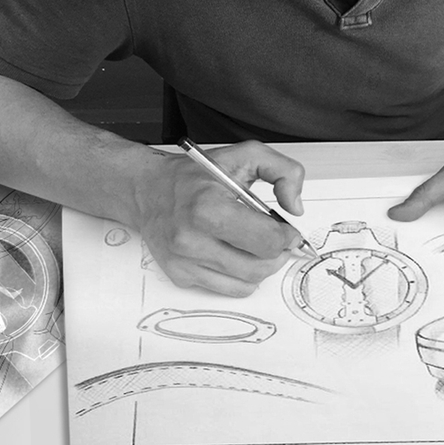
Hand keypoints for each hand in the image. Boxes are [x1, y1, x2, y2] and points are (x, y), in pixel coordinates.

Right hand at [130, 141, 304, 296]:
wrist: (148, 190)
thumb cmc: (194, 175)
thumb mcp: (245, 155)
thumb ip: (283, 171)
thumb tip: (295, 206)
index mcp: (208, 209)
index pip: (266, 241)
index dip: (287, 236)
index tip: (288, 230)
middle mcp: (192, 240)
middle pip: (259, 268)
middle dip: (277, 254)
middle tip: (276, 238)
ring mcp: (185, 262)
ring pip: (247, 283)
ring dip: (262, 266)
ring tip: (256, 244)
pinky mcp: (181, 276)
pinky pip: (228, 289)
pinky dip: (242, 276)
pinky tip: (237, 253)